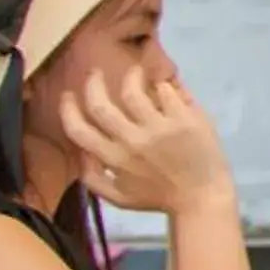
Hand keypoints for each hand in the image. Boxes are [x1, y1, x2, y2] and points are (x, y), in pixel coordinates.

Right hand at [60, 69, 234, 218]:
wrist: (202, 198)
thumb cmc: (159, 197)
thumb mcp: (118, 197)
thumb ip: (92, 177)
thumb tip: (80, 150)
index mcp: (114, 158)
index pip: (78, 129)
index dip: (68, 109)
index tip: (69, 95)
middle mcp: (132, 141)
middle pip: (101, 104)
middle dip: (93, 83)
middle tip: (95, 72)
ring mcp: (159, 128)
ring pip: (133, 92)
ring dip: (131, 77)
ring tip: (135, 71)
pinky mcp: (185, 120)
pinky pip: (167, 93)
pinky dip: (163, 85)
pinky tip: (164, 85)